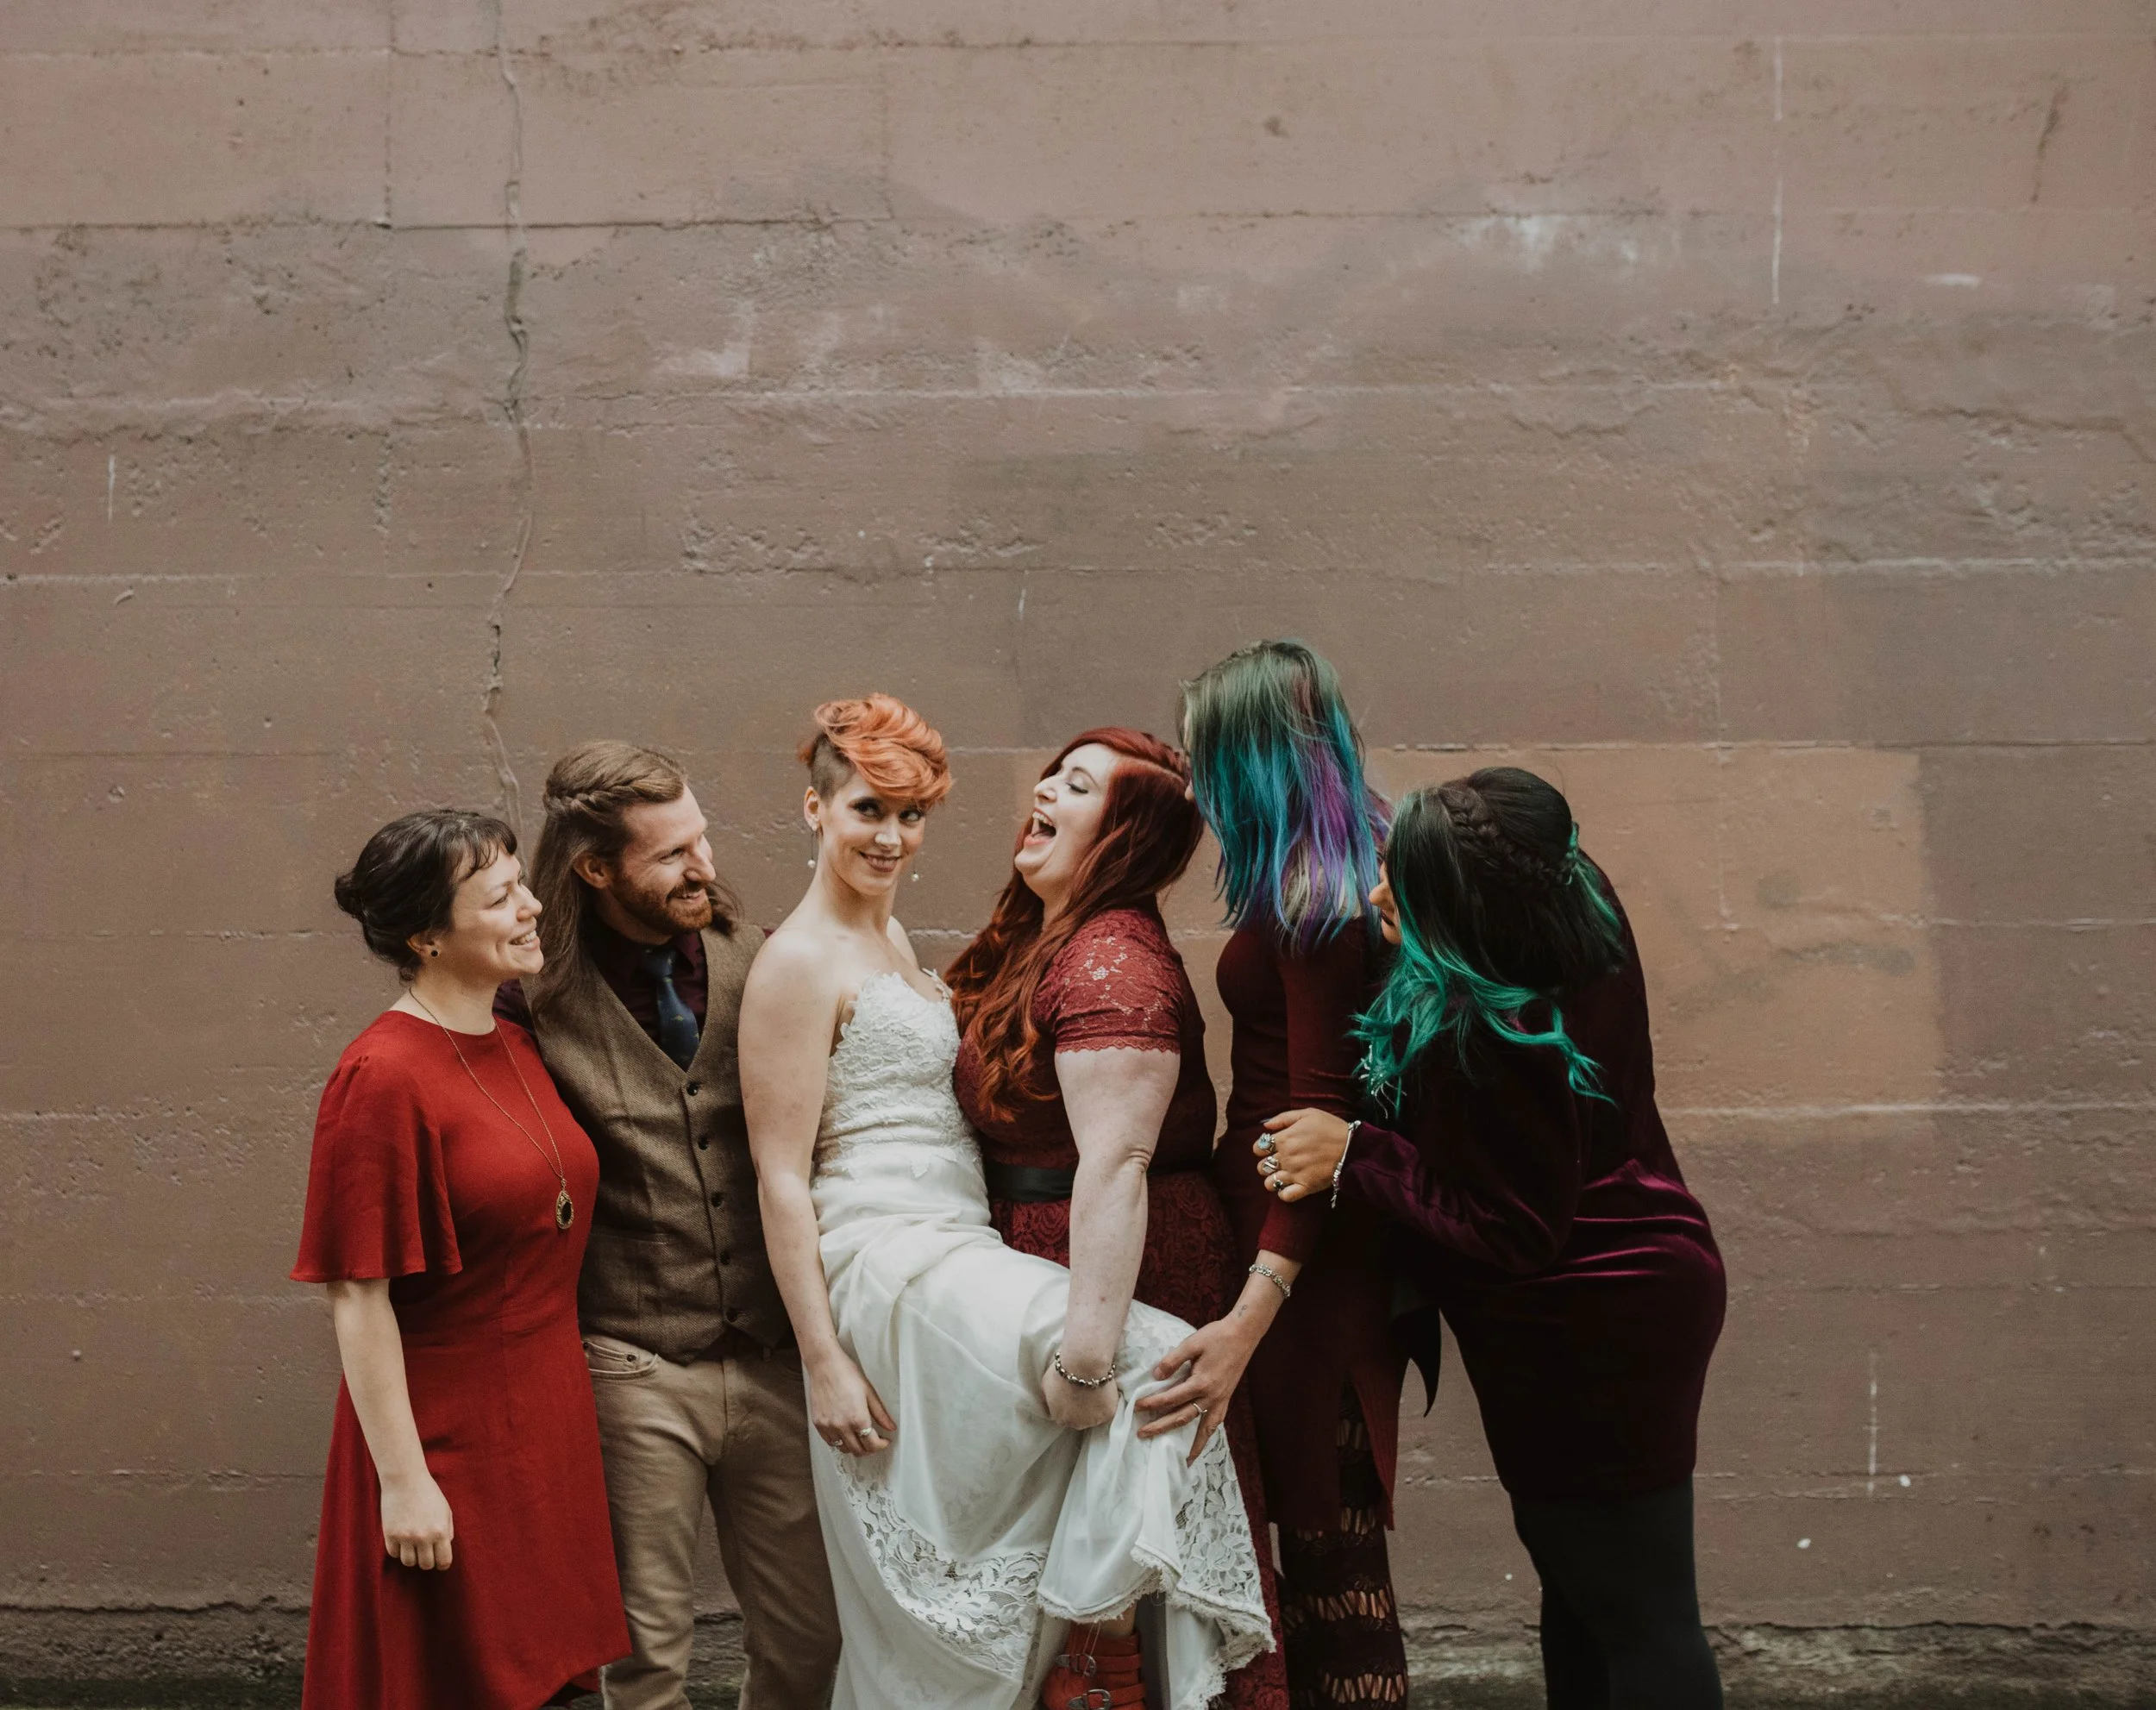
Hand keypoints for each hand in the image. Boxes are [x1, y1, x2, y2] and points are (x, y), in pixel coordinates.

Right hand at [381, 1471, 454, 1570]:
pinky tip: (401, 1539)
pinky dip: (398, 1550)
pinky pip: (394, 1554)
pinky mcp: (390, 1534)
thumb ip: (447, 1530)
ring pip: (409, 1562)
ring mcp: (405, 1537)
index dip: (442, 1564)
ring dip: (411, 1556)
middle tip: (425, 1552)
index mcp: (440, 1531)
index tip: (439, 1562)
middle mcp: (423, 1537)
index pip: (443, 1561)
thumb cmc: (428, 1493)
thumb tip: (445, 1547)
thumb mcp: (445, 1510)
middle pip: (425, 1565)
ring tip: (412, 1544)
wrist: (405, 1479)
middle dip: (427, 1560)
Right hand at [807, 1352, 896, 1455]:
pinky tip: (845, 1433)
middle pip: (858, 1451)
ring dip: (854, 1446)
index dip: (882, 1445)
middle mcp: (842, 1426)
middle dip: (869, 1449)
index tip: (885, 1440)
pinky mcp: (818, 1424)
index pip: (872, 1444)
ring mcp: (828, 1426)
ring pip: (843, 1448)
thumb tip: (891, 1427)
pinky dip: (839, 1442)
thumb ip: (881, 1413)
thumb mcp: (869, 1392)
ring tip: (860, 1437)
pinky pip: (830, 1442)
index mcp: (857, 1418)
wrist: (824, 1365)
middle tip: (874, 1441)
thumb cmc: (847, 1374)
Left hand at [1041, 1358, 1121, 1430]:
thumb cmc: (1064, 1372)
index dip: (1068, 1406)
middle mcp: (1076, 1424)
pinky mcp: (1107, 1415)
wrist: (1085, 1364)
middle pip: (1079, 1420)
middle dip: (1080, 1409)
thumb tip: (1050, 1406)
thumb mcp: (1045, 1386)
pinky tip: (1103, 1392)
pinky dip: (1106, 1404)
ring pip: (1094, 1417)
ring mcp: (1093, 1421)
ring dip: (1094, 1408)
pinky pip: (1107, 1412)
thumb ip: (1048, 1401)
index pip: (1064, 1417)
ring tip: (1094, 1392)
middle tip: (1083, 1393)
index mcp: (1060, 1418)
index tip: (1072, 1396)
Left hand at [1135, 1316, 1256, 1461]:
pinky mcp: (1226, 1399)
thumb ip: (1173, 1360)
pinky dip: (1207, 1435)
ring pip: (1203, 1428)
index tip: (1137, 1406)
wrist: (1243, 1334)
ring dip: (1191, 1444)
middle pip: (1182, 1417)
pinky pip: (1216, 1422)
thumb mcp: (1192, 1343)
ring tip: (1182, 1460)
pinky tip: (1201, 1440)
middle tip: (1142, 1434)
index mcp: (1201, 1383)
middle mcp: (1211, 1397)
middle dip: (1161, 1427)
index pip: (1171, 1398)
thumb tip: (1156, 1376)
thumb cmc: (1217, 1336)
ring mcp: (1221, 1400)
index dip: (1152, 1403)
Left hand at [1258, 1108, 1352, 1203]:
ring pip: (1269, 1183)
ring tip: (1283, 1175)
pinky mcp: (1306, 1187)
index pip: (1258, 1148)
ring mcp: (1295, 1174)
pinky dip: (1284, 1193)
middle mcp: (1286, 1158)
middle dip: (1266, 1164)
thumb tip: (1265, 1125)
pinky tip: (1290, 1186)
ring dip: (1273, 1180)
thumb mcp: (1307, 1113)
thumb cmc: (1330, 1127)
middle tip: (1278, 1162)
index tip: (1270, 1148)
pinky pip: (1285, 1196)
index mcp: (1284, 1139)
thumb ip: (1283, 1118)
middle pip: (1261, 1167)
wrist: (1352, 1146)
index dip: (1261, 1148)